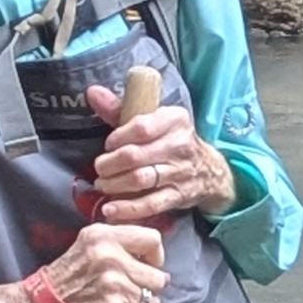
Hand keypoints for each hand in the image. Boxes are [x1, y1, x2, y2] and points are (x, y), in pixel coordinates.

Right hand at [0, 220, 167, 302]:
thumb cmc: (63, 278)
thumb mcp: (87, 246)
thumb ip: (118, 243)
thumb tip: (155, 253)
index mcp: (103, 236)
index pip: (153, 240)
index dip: (156, 258)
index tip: (146, 267)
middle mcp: (109, 256)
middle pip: (158, 277)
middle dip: (148, 290)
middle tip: (130, 294)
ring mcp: (111, 284)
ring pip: (153, 302)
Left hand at [90, 85, 234, 223]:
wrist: (209, 170)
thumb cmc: (170, 141)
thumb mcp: (152, 120)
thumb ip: (120, 109)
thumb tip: (92, 92)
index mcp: (175, 120)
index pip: (141, 126)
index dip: (118, 137)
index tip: (108, 145)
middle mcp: (180, 145)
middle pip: (136, 155)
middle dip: (110, 164)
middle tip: (99, 169)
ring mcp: (181, 172)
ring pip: (140, 179)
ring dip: (115, 184)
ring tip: (102, 185)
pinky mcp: (179, 196)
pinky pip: (151, 204)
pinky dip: (128, 209)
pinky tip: (111, 209)